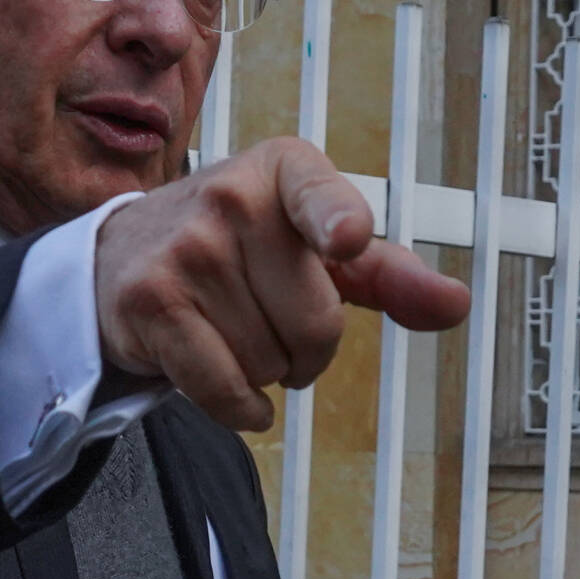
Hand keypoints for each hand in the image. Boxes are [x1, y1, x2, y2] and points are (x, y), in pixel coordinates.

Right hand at [94, 138, 468, 432]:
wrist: (124, 254)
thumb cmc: (239, 248)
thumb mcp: (316, 247)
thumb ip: (390, 275)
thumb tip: (455, 304)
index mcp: (285, 171)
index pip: (321, 196)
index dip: (337, 222)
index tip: (345, 238)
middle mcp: (233, 197)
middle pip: (316, 324)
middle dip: (307, 347)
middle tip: (274, 322)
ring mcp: (187, 249)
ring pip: (271, 362)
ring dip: (266, 371)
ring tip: (234, 333)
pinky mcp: (151, 301)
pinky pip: (223, 387)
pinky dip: (240, 407)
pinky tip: (234, 389)